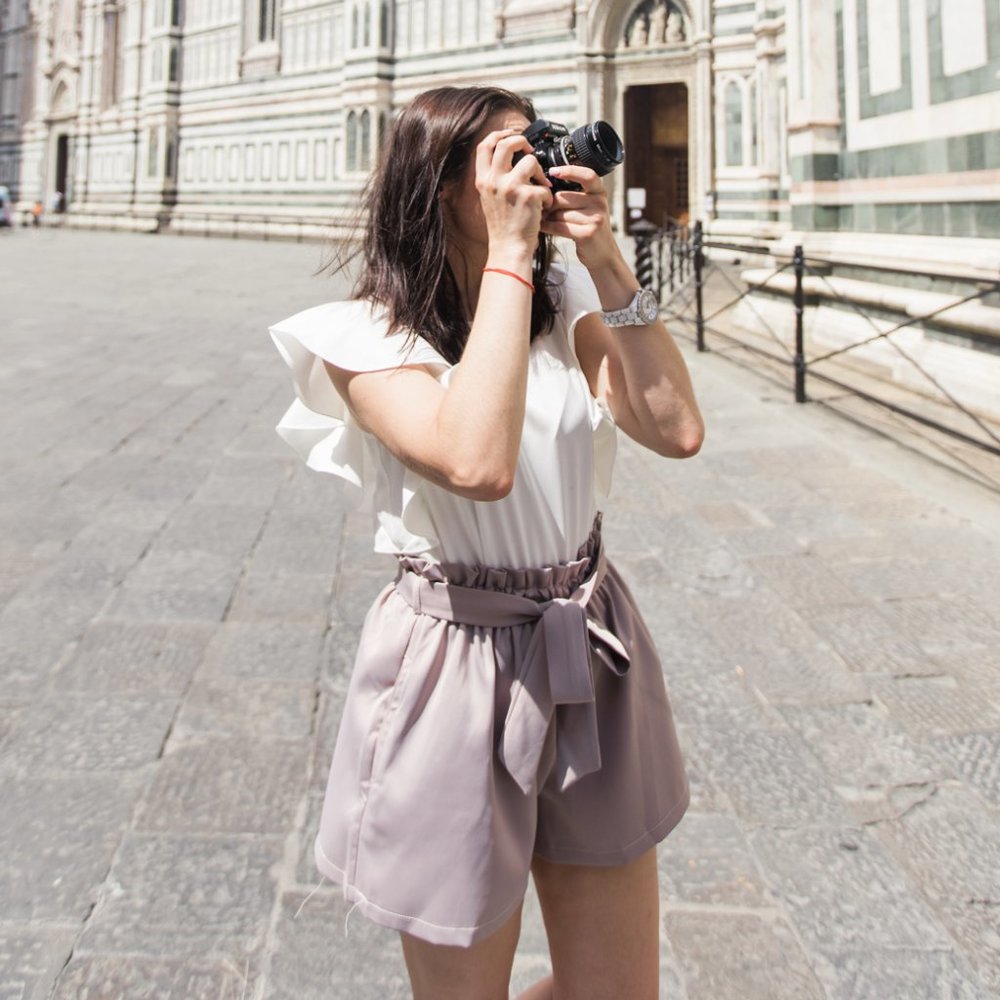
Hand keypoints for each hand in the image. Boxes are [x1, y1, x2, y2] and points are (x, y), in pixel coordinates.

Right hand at [475, 129, 553, 253]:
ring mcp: (510, 187)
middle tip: (530, 151)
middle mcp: (494, 181)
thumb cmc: (503, 227)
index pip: (485, 145)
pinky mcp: (528, 196)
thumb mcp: (490, 199)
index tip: (511, 135)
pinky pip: (544, 185)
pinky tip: (544, 208)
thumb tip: (508, 156)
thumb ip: (495, 178)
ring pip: (530, 161)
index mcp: (483, 180)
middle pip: (506, 143)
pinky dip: (548, 196)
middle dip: (521, 141)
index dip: (499, 134)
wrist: (509, 249)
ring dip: (540, 172)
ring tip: (541, 188)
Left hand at [539, 165, 619, 269]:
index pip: (587, 175)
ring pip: (560, 213)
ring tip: (543, 219)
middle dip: (549, 204)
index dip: (570, 171)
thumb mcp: (590, 207)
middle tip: (542, 209)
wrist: (603, 254)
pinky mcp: (587, 234)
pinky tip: (543, 227)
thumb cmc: (590, 228)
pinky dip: (548, 227)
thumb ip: (576, 195)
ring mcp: (595, 219)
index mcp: (599, 192)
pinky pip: (560, 227)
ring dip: (548, 218)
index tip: (553, 171)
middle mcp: (600, 203)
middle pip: (563, 197)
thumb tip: (547, 186)